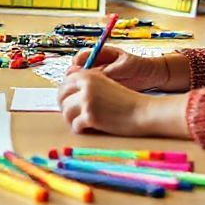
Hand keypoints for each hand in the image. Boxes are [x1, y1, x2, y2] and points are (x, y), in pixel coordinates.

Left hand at [60, 70, 190, 136]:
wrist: (142, 111)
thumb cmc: (124, 100)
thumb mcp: (104, 84)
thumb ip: (86, 84)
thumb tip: (65, 91)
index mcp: (87, 75)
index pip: (64, 84)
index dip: (64, 96)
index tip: (68, 104)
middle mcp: (85, 85)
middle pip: (61, 98)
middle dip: (65, 108)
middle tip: (72, 116)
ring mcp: (87, 100)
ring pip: (66, 112)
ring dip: (72, 120)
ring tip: (83, 124)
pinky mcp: (90, 116)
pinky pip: (75, 126)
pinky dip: (81, 129)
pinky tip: (90, 129)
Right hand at [67, 45, 168, 90]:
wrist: (150, 75)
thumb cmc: (138, 65)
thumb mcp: (124, 66)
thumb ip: (110, 70)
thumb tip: (95, 75)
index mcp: (100, 54)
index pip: (82, 56)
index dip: (77, 62)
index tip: (77, 67)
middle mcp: (96, 65)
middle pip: (78, 70)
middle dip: (75, 76)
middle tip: (77, 82)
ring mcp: (99, 77)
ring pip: (83, 82)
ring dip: (81, 87)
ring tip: (83, 92)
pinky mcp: (102, 89)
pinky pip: (92, 91)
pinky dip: (89, 95)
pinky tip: (91, 100)